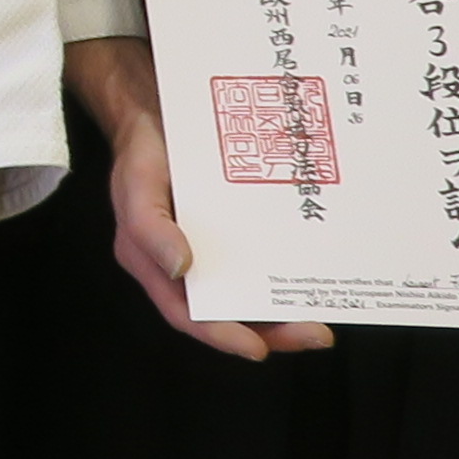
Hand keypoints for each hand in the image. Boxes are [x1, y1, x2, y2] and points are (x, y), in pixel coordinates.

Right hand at [82, 37, 329, 360]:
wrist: (159, 110)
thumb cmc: (142, 152)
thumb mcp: (136, 186)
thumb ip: (150, 228)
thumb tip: (181, 266)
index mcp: (157, 266)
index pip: (187, 313)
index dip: (221, 335)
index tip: (257, 348)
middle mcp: (189, 266)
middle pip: (230, 311)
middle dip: (273, 329)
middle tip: (314, 334)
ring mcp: (218, 249)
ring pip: (254, 292)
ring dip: (287, 309)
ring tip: (322, 318)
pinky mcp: (242, 230)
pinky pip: (268, 259)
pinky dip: (289, 271)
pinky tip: (317, 273)